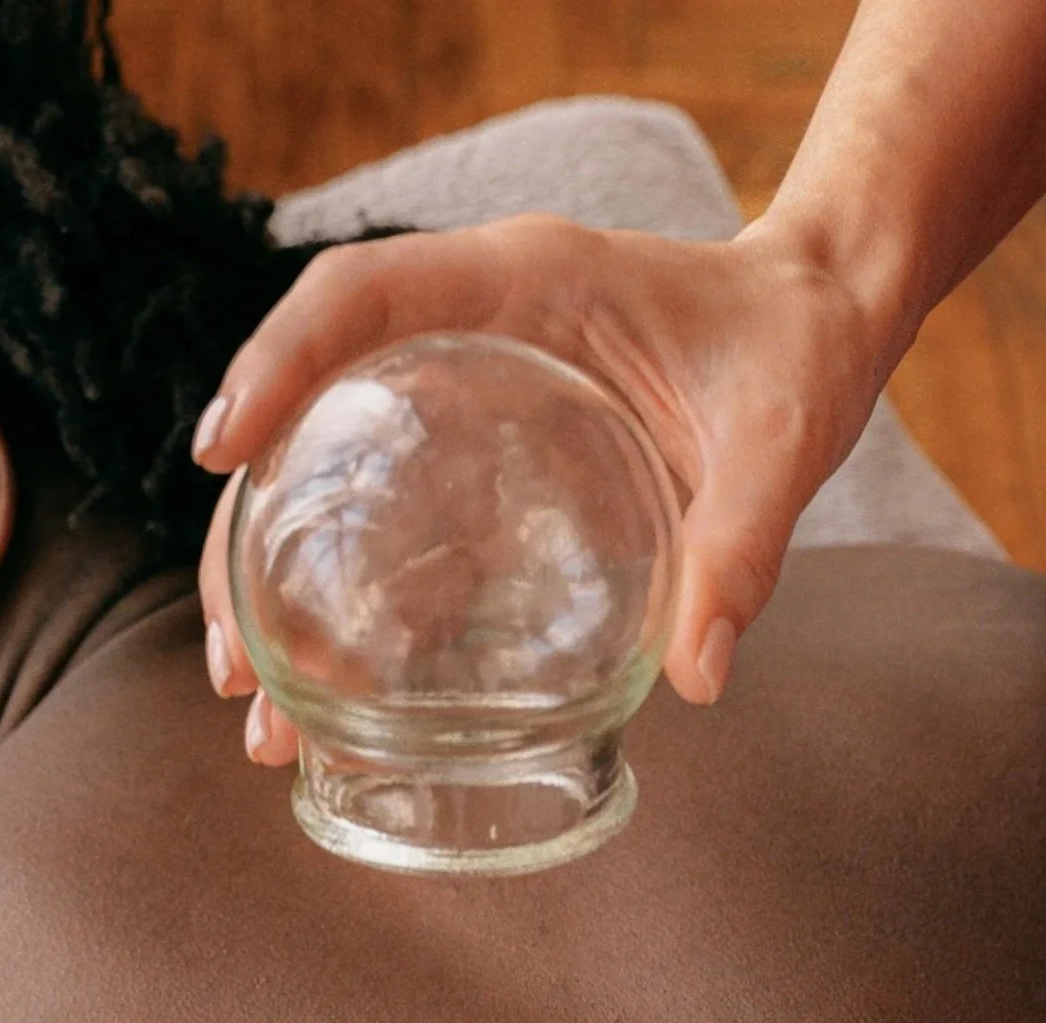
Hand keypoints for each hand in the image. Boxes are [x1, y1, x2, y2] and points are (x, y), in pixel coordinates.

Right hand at [193, 216, 895, 762]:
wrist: (820, 326)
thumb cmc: (796, 352)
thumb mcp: (783, 441)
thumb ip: (745, 543)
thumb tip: (699, 676)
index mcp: (521, 281)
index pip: (359, 295)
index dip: (277, 362)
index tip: (224, 452)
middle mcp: (471, 335)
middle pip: (313, 418)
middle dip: (251, 540)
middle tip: (236, 669)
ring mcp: (471, 405)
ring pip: (339, 490)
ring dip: (287, 602)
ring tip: (265, 718)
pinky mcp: (493, 472)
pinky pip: (404, 539)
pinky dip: (365, 620)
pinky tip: (344, 706)